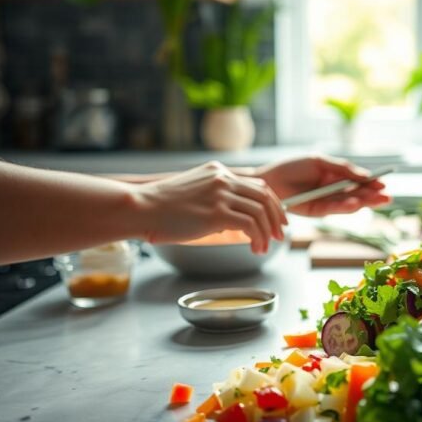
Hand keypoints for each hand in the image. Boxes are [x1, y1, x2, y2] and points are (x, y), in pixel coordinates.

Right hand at [132, 161, 286, 252]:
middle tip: (280, 235)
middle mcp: (223, 179)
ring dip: (267, 233)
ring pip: (260, 212)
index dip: (273, 203)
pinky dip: (258, 238)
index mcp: (219, 172)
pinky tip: (254, 248)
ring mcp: (220, 194)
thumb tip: (234, 218)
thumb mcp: (194, 192)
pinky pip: (250, 225)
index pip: (258, 184)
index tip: (277, 219)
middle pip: (265, 196)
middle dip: (276, 217)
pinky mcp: (217, 212)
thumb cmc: (162, 207)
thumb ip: (216, 198)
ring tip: (264, 247)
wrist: (141, 208)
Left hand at [254, 155, 391, 215]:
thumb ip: (342, 168)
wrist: (269, 180)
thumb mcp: (320, 161)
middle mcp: (333, 191)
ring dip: (364, 202)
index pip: (358, 182)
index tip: (384, 183)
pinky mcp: (317, 212)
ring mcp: (326, 202)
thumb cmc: (293, 167)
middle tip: (388, 197)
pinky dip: (345, 206)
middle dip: (373, 196)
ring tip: (378, 200)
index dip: (371, 183)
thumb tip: (365, 175)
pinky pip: (334, 209)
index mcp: (336, 177)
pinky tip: (356, 203)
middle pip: (358, 195)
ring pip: (350, 204)